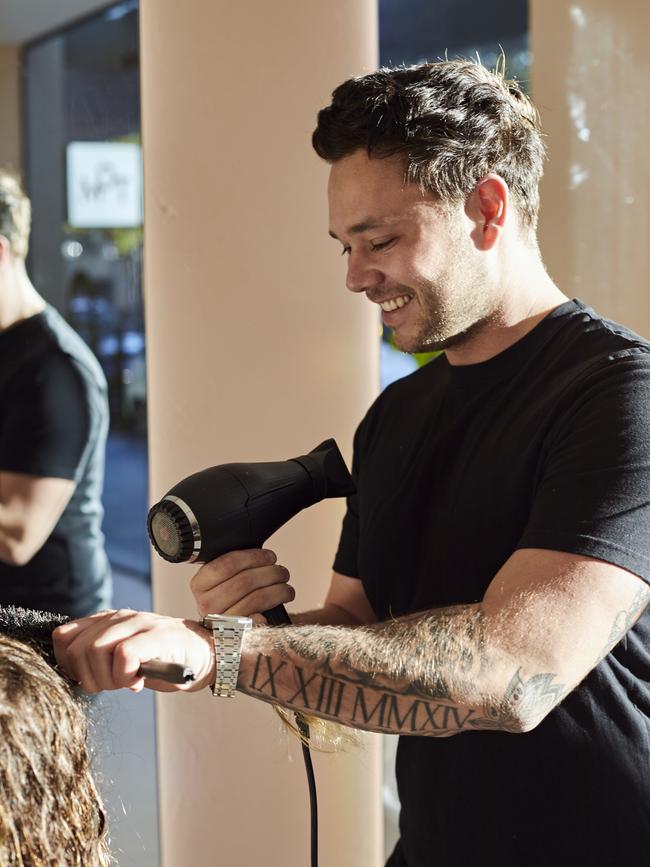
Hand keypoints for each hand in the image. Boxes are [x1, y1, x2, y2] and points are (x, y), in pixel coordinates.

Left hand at [53, 609, 214, 693]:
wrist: (204, 655)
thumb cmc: (162, 659)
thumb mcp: (122, 655)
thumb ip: (98, 655)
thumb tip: (69, 671)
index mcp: (106, 621)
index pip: (63, 636)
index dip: (68, 665)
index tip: (89, 678)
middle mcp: (119, 618)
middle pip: (77, 648)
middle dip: (89, 677)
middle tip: (112, 684)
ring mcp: (139, 623)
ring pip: (95, 649)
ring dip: (107, 678)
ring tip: (128, 681)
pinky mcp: (156, 636)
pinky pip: (124, 654)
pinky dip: (126, 675)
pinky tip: (138, 681)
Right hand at [190, 548, 294, 622]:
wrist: (228, 628)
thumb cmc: (230, 596)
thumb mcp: (223, 577)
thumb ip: (234, 564)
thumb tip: (262, 555)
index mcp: (200, 584)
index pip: (227, 564)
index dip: (253, 557)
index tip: (270, 556)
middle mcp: (205, 604)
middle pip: (245, 581)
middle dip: (270, 573)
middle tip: (282, 571)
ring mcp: (219, 621)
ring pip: (256, 598)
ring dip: (278, 590)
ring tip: (286, 586)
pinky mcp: (234, 635)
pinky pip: (258, 620)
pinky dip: (270, 611)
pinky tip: (278, 606)